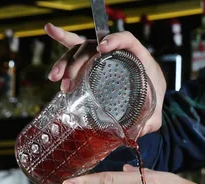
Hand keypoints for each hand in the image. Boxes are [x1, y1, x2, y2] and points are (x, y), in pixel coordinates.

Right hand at [44, 23, 165, 135]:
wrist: (151, 91)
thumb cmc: (153, 96)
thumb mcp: (155, 110)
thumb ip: (151, 121)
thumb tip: (137, 134)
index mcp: (137, 56)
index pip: (126, 40)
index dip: (114, 40)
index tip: (102, 48)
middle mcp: (117, 51)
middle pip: (94, 48)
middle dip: (78, 63)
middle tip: (68, 82)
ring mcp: (103, 55)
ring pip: (81, 50)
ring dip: (66, 62)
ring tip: (56, 78)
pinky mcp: (93, 60)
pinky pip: (76, 47)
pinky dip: (62, 38)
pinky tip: (49, 29)